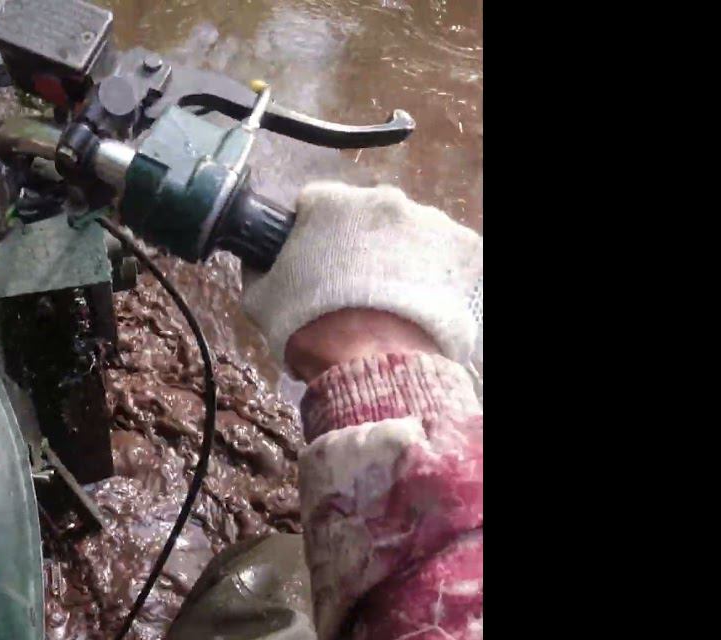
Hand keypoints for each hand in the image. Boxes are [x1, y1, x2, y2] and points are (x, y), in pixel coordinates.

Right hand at [243, 182, 481, 380]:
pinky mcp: (462, 245)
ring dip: (398, 256)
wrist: (369, 360)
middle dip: (359, 242)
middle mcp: (379, 198)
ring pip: (408, 231)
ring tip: (390, 298)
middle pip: (366, 215)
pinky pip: (444, 253)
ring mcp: (426, 219)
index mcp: (327, 202)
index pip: (317, 204)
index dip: (313, 233)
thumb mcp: (259, 299)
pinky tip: (420, 300)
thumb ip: (258, 269)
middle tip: (352, 284)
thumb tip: (258, 261)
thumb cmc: (309, 327)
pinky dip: (434, 272)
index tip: (314, 260)